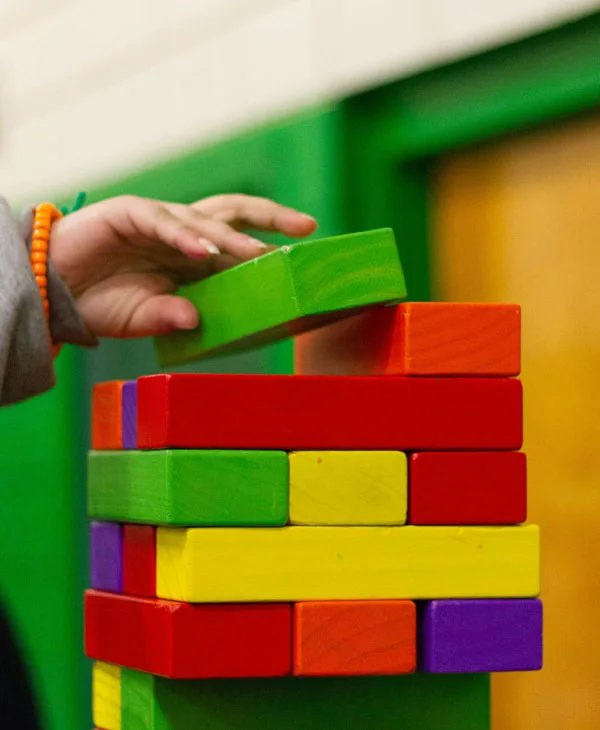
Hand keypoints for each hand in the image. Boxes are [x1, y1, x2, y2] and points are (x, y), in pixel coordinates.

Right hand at [49, 194, 316, 337]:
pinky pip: (162, 223)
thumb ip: (169, 318)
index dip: (268, 246)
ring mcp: (158, 221)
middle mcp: (182, 233)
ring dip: (232, 236)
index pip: (238, 242)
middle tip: (306, 226)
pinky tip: (204, 252)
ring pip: (204, 217)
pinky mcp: (130, 214)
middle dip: (270, 217)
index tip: (304, 257)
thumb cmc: (101, 302)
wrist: (54, 290)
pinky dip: (184, 236)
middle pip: (234, 213)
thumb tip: (196, 321)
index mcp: (192, 255)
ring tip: (258, 253)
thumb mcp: (144, 317)